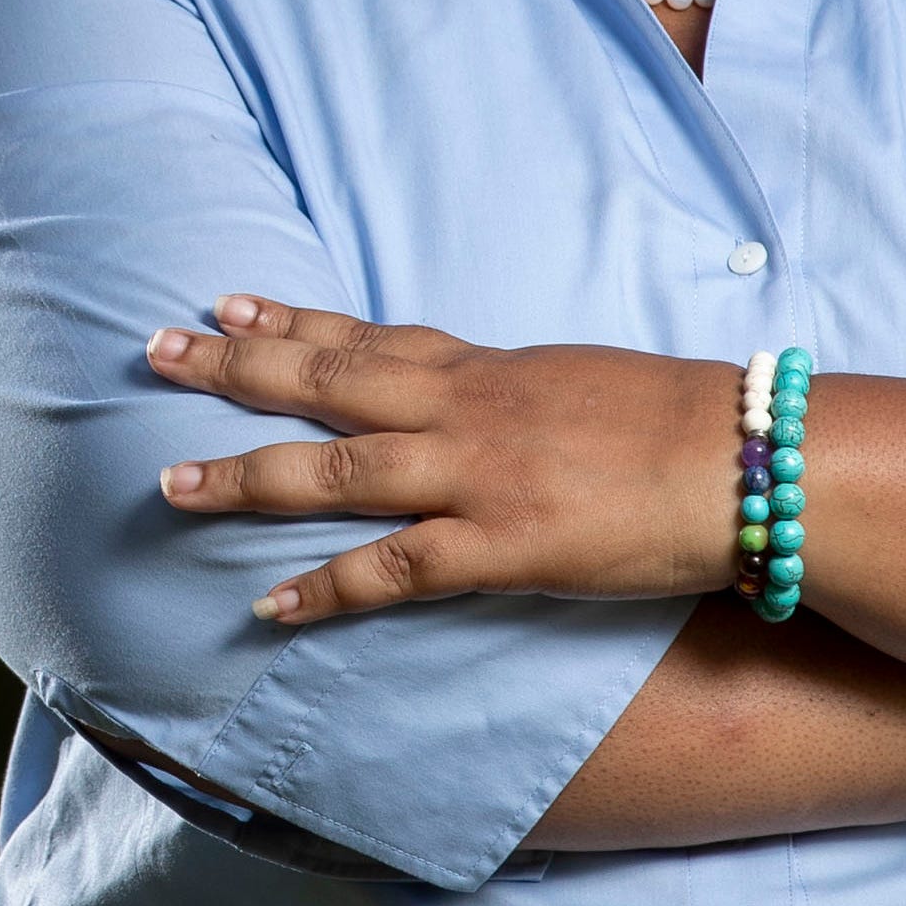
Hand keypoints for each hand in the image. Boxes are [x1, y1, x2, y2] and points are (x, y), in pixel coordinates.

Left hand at [145, 299, 730, 624]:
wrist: (751, 457)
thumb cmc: (677, 425)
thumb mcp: (578, 383)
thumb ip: (510, 393)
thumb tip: (469, 399)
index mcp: (487, 369)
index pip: (369, 335)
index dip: (291, 319)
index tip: (224, 301)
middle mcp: (466, 410)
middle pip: (327, 382)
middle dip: (234, 367)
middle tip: (153, 351)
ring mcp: (478, 476)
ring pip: (337, 472)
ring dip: (246, 479)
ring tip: (171, 487)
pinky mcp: (503, 545)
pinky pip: (393, 570)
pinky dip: (325, 588)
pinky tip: (266, 604)